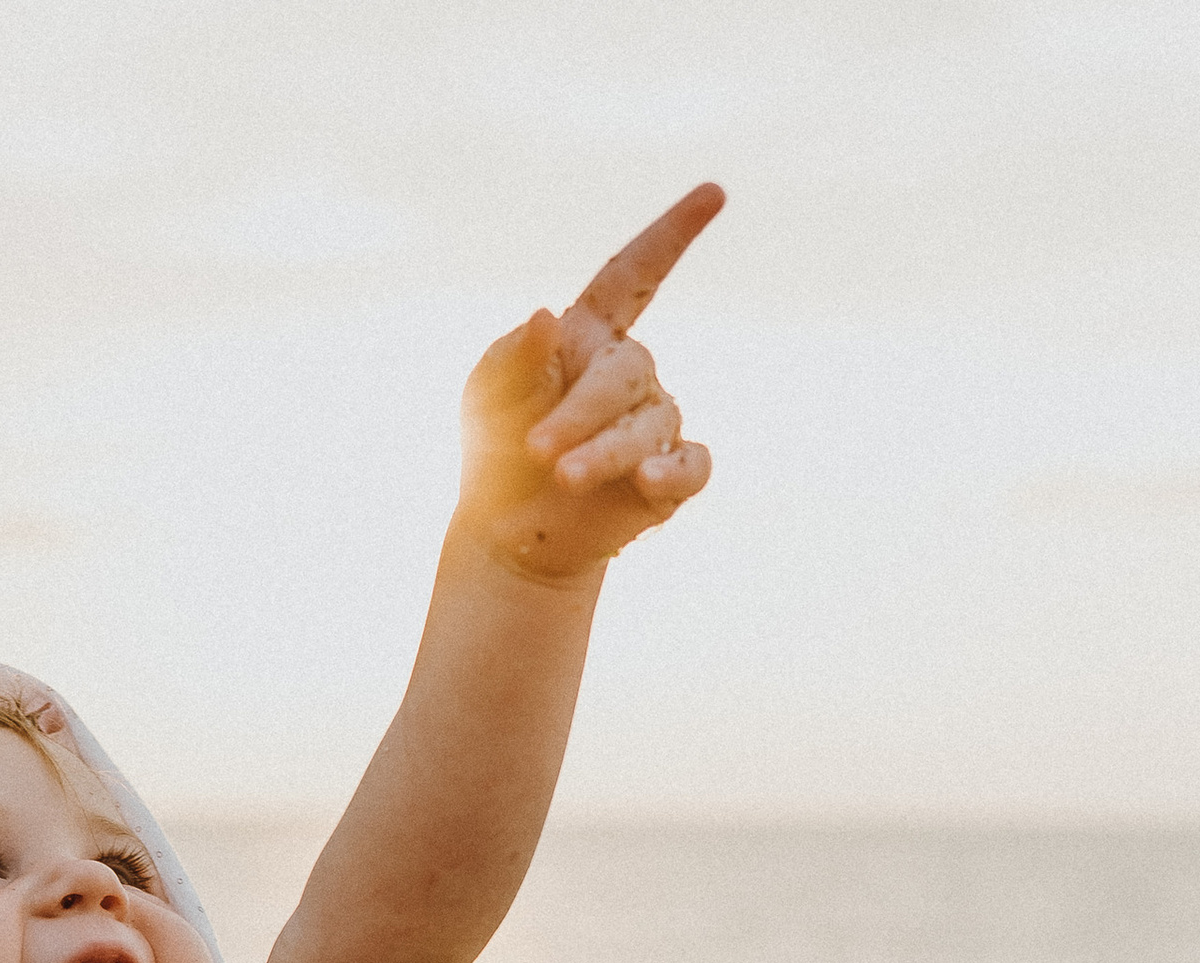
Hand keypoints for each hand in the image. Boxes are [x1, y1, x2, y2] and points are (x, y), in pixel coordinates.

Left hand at [457, 183, 722, 583]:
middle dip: (582, 412)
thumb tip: (546, 318)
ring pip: (648, 428)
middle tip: (537, 450)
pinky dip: (672, 474)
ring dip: (604, 453)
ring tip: (563, 479)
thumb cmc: (495, 448)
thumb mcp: (486, 395)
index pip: (636, 274)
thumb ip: (512, 357)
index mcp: (591, 336)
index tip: (713, 194)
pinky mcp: (668, 479)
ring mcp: (654, 424)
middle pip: (627, 373)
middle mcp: (630, 373)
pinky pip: (690, 467)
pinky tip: (647, 481)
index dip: (673, 234)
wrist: (504, 532)